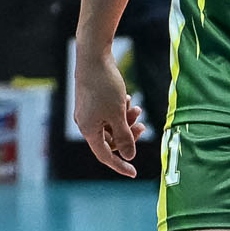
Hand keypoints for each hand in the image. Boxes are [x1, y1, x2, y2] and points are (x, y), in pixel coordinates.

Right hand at [72, 39, 144, 176]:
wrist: (94, 57)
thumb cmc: (105, 86)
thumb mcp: (119, 114)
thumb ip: (124, 137)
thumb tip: (129, 156)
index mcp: (89, 130)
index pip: (105, 156)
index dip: (120, 165)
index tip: (134, 173)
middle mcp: (85, 123)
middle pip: (110, 140)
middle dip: (128, 135)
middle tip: (143, 127)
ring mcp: (88, 112)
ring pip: (111, 125)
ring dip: (127, 120)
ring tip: (137, 108)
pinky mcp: (92, 100)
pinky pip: (109, 113)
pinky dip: (120, 110)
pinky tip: (129, 99)